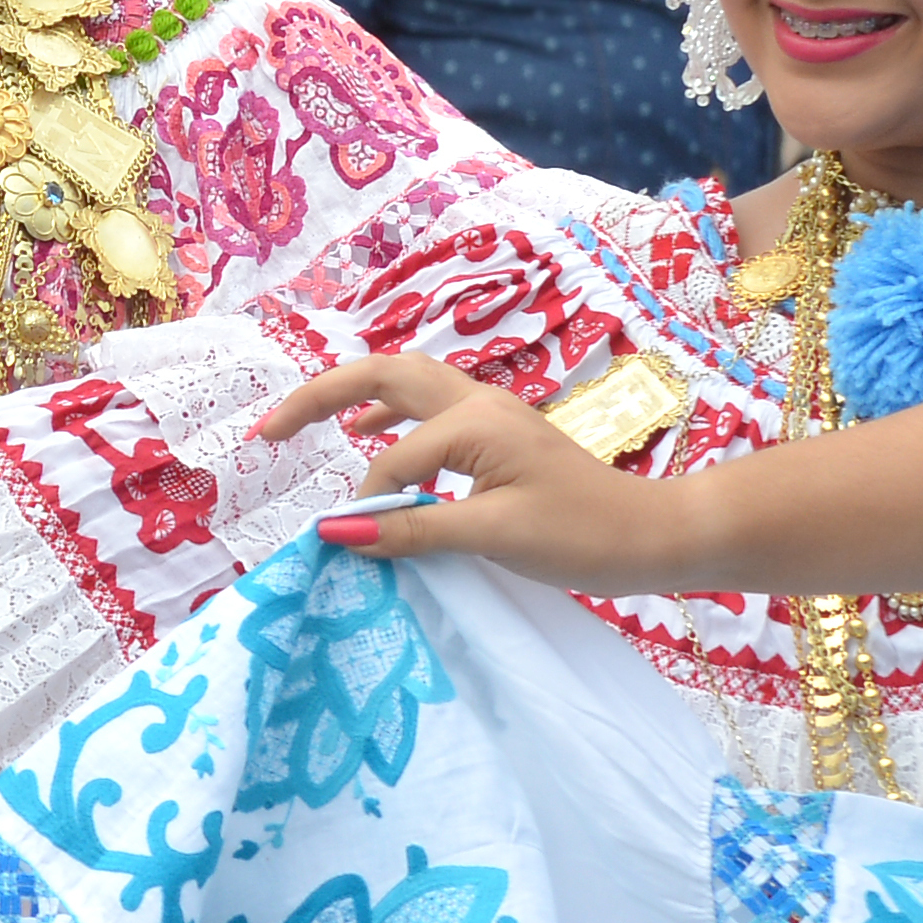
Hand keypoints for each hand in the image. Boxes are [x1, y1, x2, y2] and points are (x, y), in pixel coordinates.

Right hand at [247, 353, 719, 593]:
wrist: (651, 535)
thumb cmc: (582, 535)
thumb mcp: (494, 536)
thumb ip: (415, 531)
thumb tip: (339, 531)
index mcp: (474, 421)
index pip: (393, 462)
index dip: (370, 508)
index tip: (357, 548)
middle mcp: (477, 402)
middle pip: (383, 374)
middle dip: (322, 395)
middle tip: (271, 432)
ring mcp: (489, 414)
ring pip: (405, 384)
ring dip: (352, 395)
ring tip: (304, 423)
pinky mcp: (498, 433)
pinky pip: (426, 409)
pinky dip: (387, 414)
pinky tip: (367, 433)